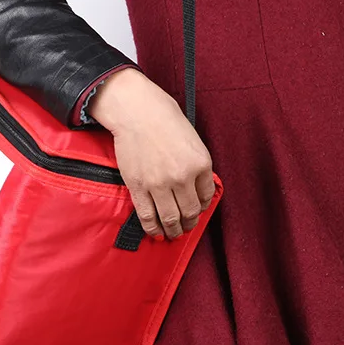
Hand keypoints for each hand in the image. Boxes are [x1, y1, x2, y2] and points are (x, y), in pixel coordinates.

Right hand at [88, 68, 216, 239]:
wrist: (137, 111)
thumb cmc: (164, 117)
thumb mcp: (192, 139)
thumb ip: (196, 163)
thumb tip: (196, 185)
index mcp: (201, 163)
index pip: (206, 196)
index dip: (202, 207)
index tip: (197, 210)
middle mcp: (183, 177)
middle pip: (190, 212)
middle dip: (189, 224)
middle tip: (185, 227)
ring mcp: (160, 184)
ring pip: (170, 219)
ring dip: (173, 230)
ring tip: (172, 233)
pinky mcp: (139, 187)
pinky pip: (147, 216)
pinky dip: (152, 228)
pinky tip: (155, 233)